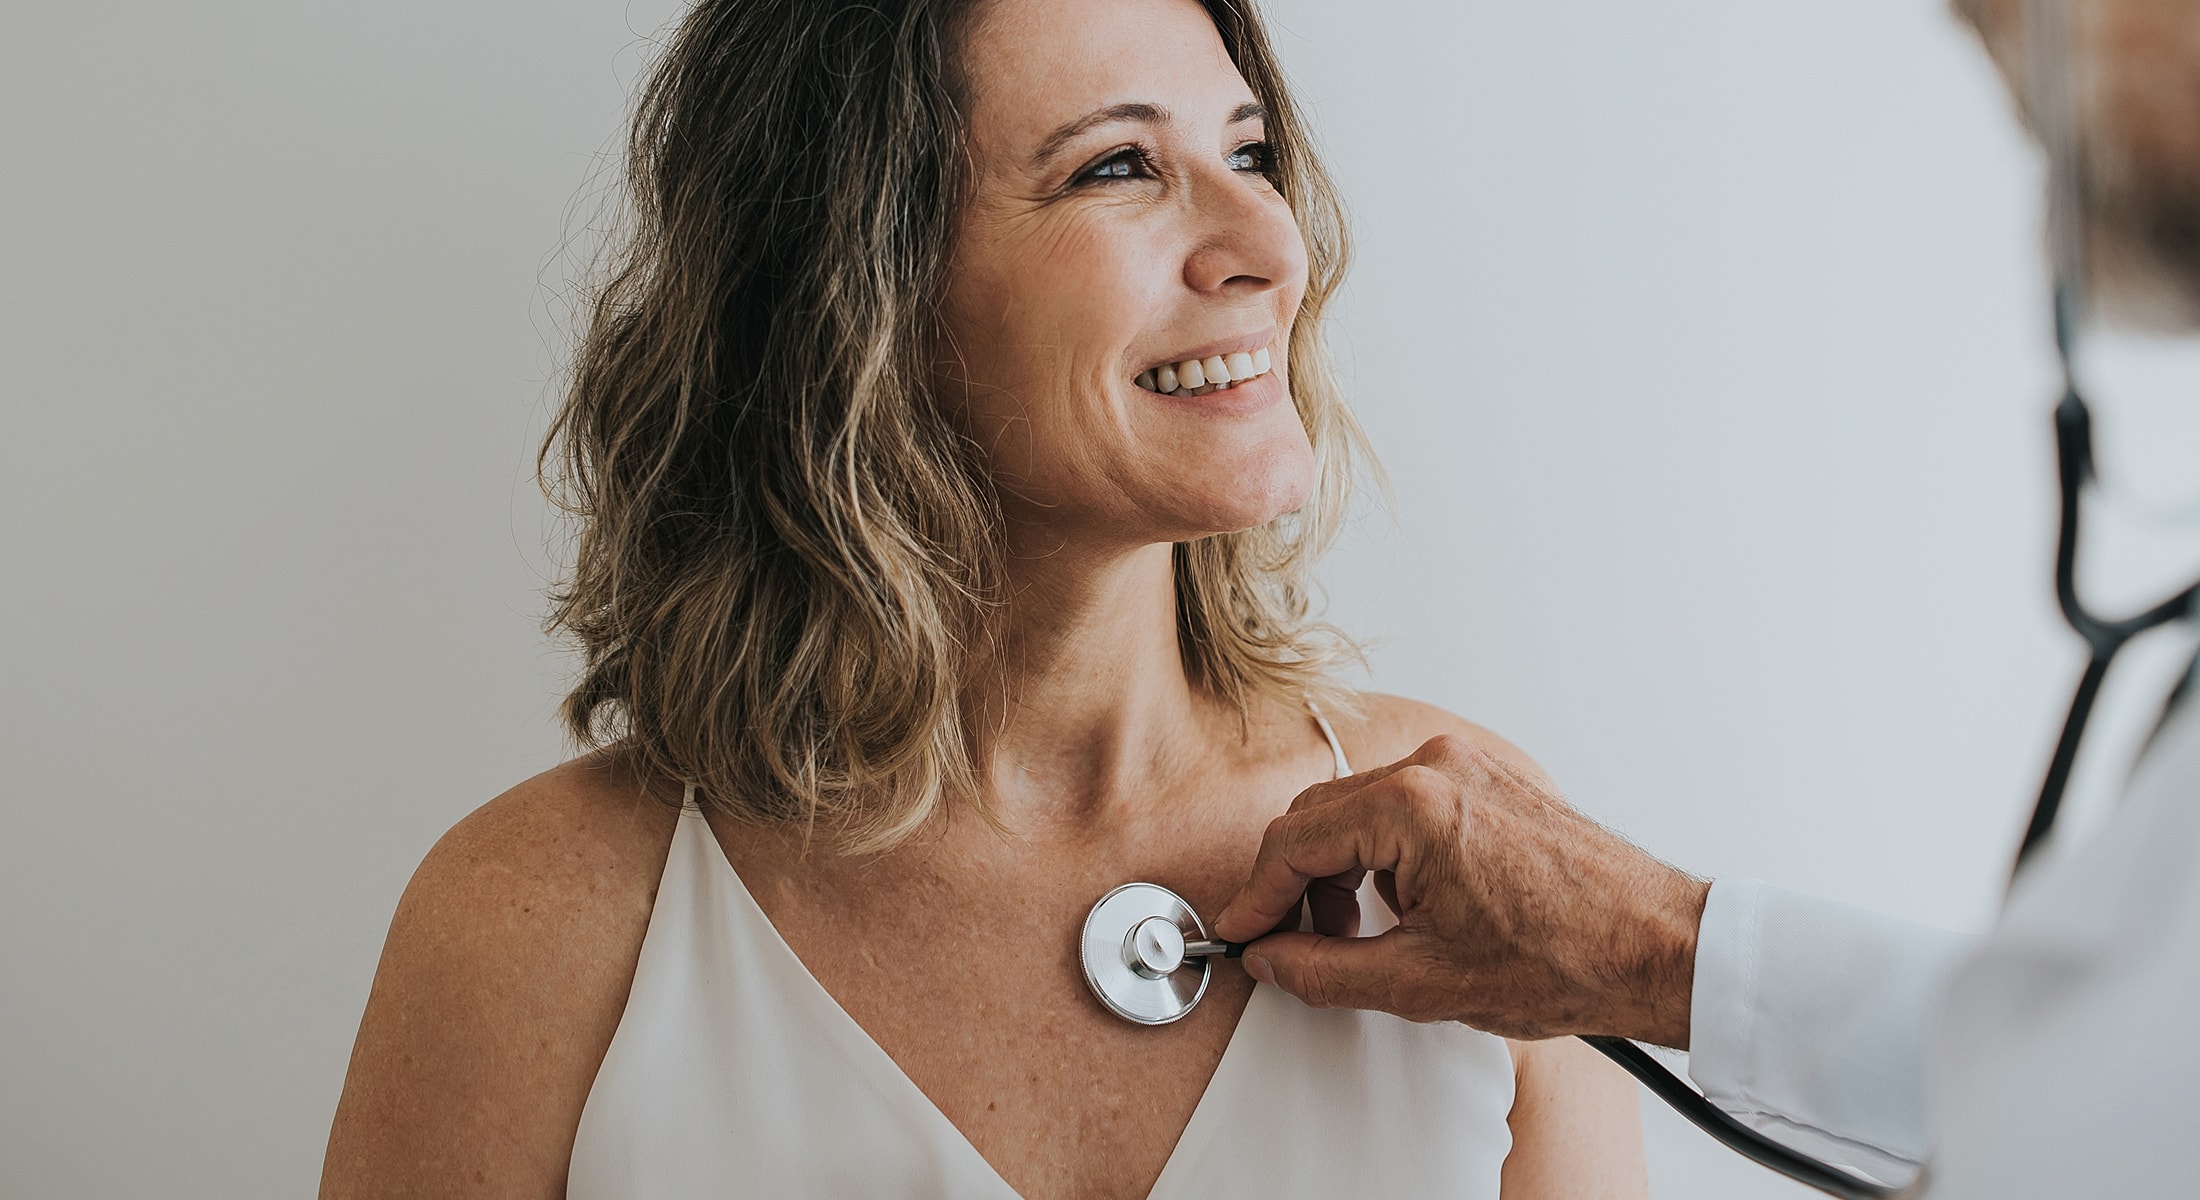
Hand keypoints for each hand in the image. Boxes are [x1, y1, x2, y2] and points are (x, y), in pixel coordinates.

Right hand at [1213, 734, 1708, 1045]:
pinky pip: (1406, 804)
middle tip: (1288, 943)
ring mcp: (1468, 765)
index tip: (1241, 934)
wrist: (1656, 947)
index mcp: (1414, 806)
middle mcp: (1438, 766)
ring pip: (1360, 808)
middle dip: (1295, 884)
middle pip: (1320, 816)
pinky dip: (1386, 853)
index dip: (1256, 896)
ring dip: (1341, 869)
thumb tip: (1272, 959)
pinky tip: (1405, 909)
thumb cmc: (1567, 958)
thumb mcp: (1422, 982)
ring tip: (1358, 936)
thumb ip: (1324, 971)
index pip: (1294, 841)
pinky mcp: (1491, 778)